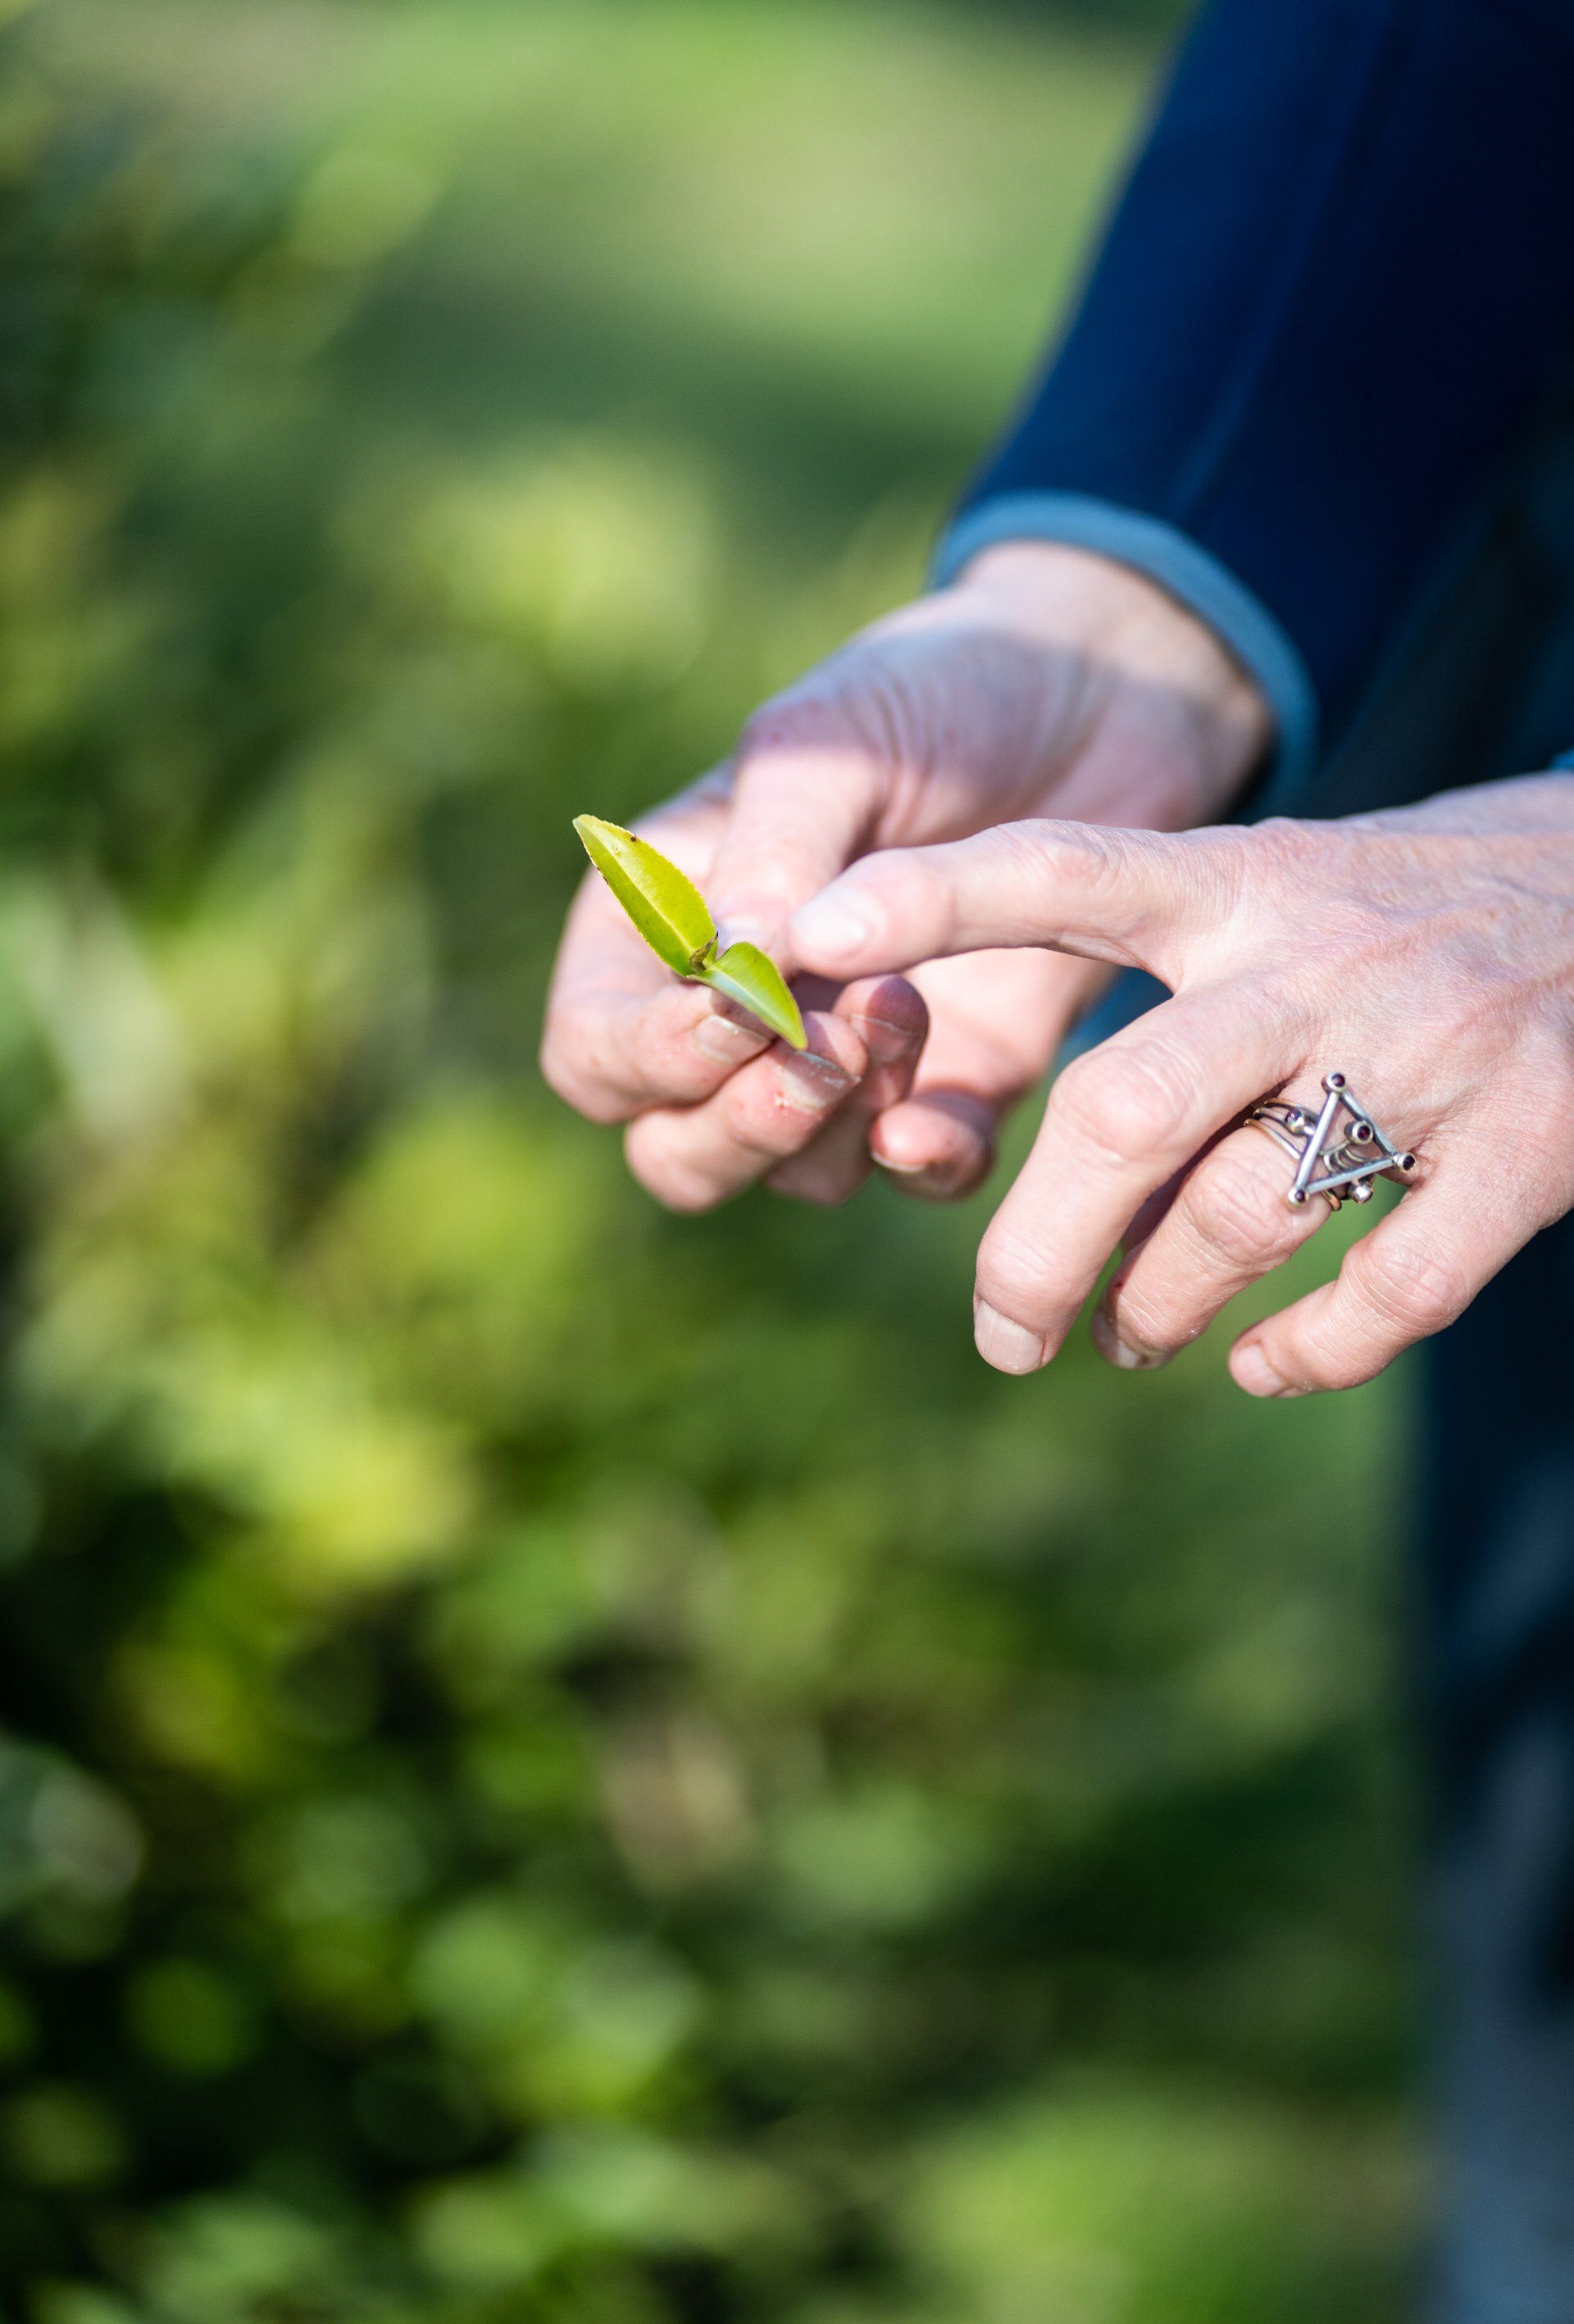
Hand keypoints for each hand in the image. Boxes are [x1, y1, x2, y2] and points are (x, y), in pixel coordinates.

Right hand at [541, 544, 1269, 1209]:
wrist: (1091, 697)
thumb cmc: (928, 696)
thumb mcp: (830, 745)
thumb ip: (772, 856)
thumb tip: (727, 975)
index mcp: (662, 926)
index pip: (598, 1053)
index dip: (651, 1058)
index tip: (744, 1007)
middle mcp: (739, 1017)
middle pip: (678, 1151)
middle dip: (739, 1127)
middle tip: (822, 1051)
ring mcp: (847, 1064)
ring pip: (795, 1175)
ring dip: (840, 1125)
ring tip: (906, 1008)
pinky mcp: (960, 1087)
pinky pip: (920, 1175)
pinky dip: (925, 1163)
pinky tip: (938, 1119)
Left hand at [788, 776, 1573, 1393]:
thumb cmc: (1418, 907)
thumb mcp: (1286, 882)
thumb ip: (1162, 955)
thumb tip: (1005, 1093)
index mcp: (1245, 884)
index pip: (1067, 871)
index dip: (934, 897)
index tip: (808, 935)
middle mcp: (1323, 959)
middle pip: (1126, 1111)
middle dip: (1037, 1247)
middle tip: (1002, 1334)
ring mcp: (1431, 1049)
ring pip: (1240, 1215)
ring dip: (1157, 1305)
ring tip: (1128, 1341)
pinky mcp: (1536, 1143)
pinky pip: (1391, 1289)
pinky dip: (1305, 1352)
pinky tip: (1257, 1366)